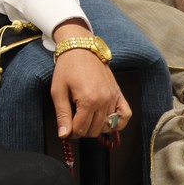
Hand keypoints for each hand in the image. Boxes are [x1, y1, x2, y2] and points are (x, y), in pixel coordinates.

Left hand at [50, 22, 130, 139]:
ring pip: (107, 126)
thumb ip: (62, 115)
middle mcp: (104, 101)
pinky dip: (117, 123)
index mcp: (88, 101)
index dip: (71, 133)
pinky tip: (105, 121)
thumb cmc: (67, 68)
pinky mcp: (119, 94)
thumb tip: (64, 135)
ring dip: (95, 128)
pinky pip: (126, 116)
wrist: (81, 49)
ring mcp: (114, 98)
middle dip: (82, 131)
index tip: (65, 130)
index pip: (81, 129)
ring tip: (85, 121)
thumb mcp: (58, 91)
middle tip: (72, 124)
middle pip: (94, 130)